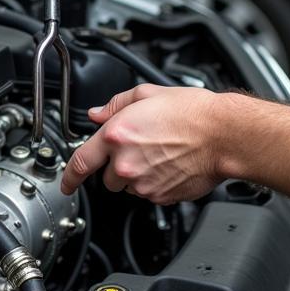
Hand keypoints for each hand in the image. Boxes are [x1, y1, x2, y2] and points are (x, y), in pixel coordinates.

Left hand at [62, 85, 222, 203]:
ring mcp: (143, 183)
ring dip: (136, 176)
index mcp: (116, 136)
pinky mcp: (160, 196)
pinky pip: (148, 194)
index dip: (69, 177)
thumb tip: (97, 114)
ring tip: (159, 155)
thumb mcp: (147, 94)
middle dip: (117, 166)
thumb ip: (115, 105)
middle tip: (140, 149)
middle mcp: (125, 163)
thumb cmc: (192, 113)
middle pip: (107, 177)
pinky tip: (170, 166)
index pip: (80, 162)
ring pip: (128, 187)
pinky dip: (155, 184)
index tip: (66, 184)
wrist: (223, 135)